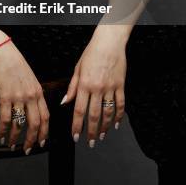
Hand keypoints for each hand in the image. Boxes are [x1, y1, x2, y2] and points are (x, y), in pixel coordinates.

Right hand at [0, 41, 48, 153]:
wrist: (3, 53)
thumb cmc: (14, 64)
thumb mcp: (30, 78)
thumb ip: (32, 93)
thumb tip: (31, 108)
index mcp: (38, 91)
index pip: (46, 116)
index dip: (44, 132)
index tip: (41, 141)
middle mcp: (30, 96)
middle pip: (35, 124)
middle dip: (32, 140)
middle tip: (27, 149)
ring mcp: (18, 97)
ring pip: (20, 124)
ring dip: (16, 138)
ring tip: (11, 145)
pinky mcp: (5, 97)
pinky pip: (5, 119)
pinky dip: (3, 130)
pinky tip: (1, 135)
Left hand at [62, 28, 126, 146]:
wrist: (109, 42)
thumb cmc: (91, 53)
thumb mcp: (77, 69)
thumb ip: (72, 87)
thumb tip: (65, 102)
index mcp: (84, 84)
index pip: (79, 110)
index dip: (77, 126)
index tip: (75, 136)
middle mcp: (97, 88)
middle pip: (94, 115)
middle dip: (91, 132)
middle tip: (90, 142)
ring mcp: (110, 88)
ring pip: (108, 113)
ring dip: (105, 127)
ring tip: (102, 136)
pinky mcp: (120, 86)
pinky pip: (120, 105)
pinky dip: (119, 116)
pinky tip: (116, 124)